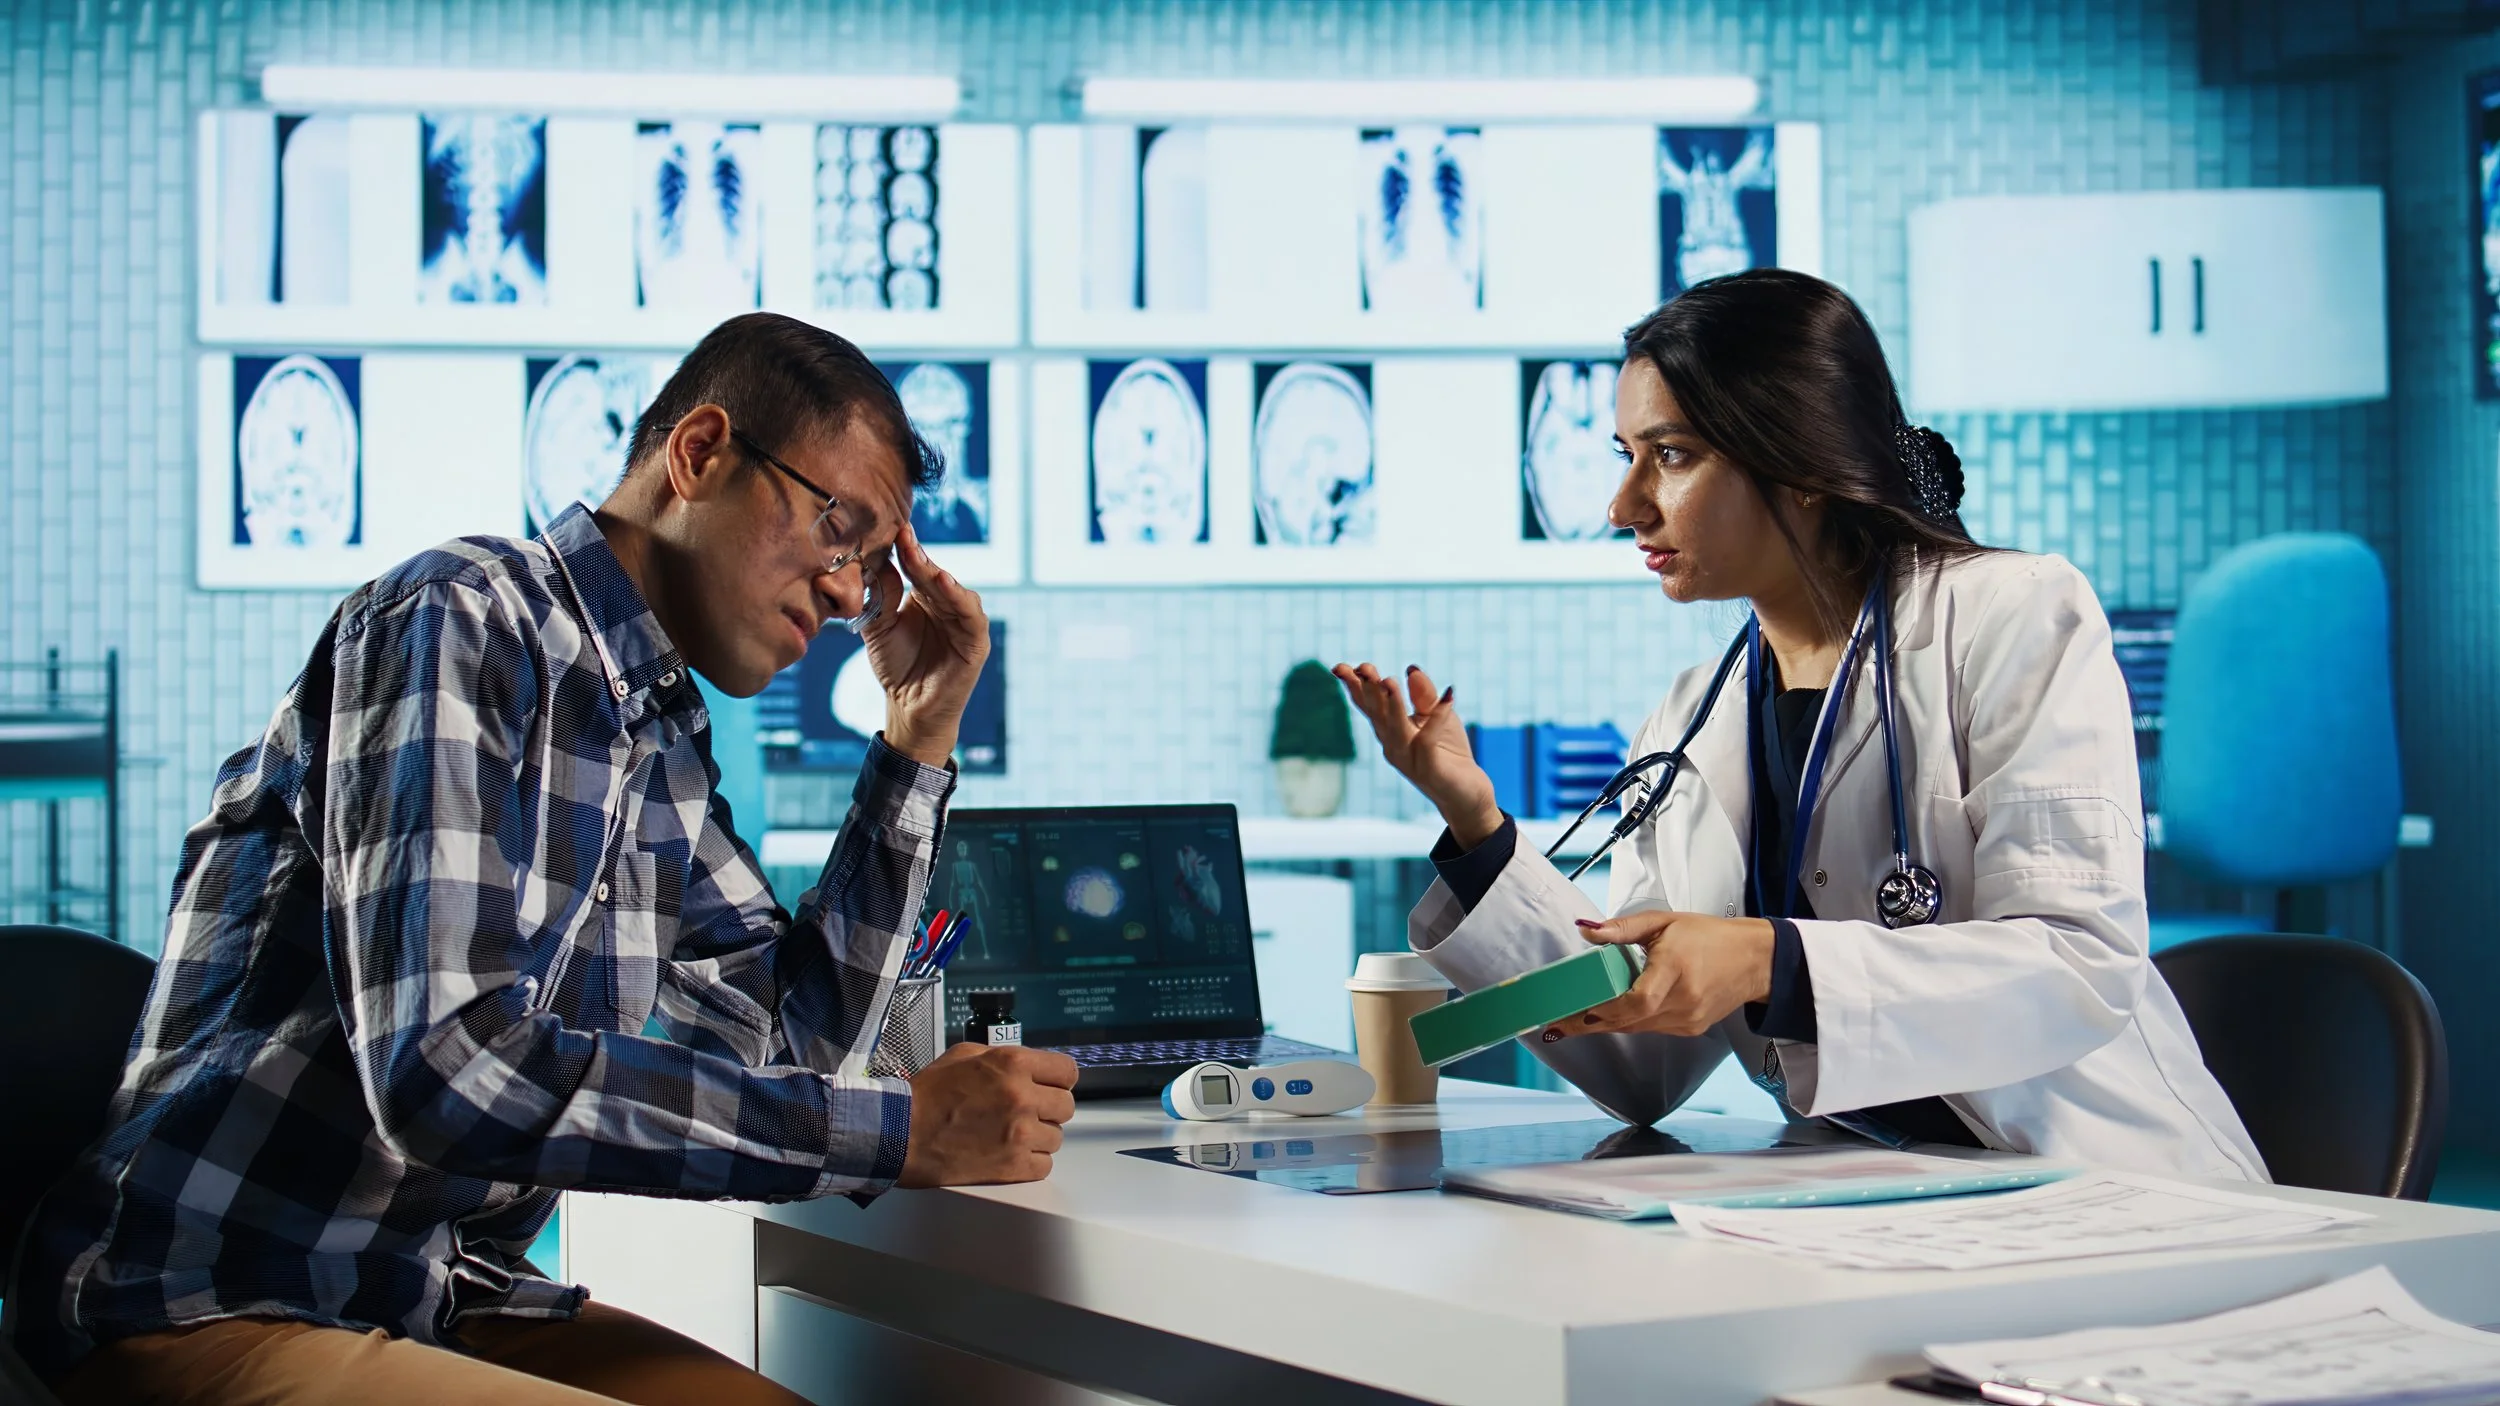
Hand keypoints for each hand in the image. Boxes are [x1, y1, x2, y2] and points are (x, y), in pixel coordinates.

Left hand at [861, 524, 989, 767]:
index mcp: (923, 596)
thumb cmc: (895, 666)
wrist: (909, 706)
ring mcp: (963, 621)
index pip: (915, 567)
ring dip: (939, 574)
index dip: (906, 549)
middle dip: (919, 556)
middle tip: (903, 537)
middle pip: (934, 574)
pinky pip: (972, 616)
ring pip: (955, 591)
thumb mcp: (878, 627)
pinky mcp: (976, 641)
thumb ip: (879, 597)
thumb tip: (877, 562)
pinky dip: (961, 599)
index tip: (893, 529)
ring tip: (921, 561)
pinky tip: (946, 585)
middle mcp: (946, 604)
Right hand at [897, 1043, 1079, 1187]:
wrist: (900, 1133)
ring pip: (1057, 1137)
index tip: (1049, 1087)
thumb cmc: (927, 1094)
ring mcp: (1020, 1133)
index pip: (1068, 1071)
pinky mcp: (1013, 1166)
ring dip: (1038, 1137)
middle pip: (1066, 1106)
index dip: (1058, 1080)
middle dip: (1048, 1109)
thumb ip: (1001, 1057)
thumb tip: (1028, 1067)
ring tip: (1010, 1135)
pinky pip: (1045, 1165)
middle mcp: (1022, 1097)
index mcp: (1012, 1064)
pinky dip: (1030, 1162)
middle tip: (1025, 1113)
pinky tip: (1009, 1154)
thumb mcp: (963, 1055)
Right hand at [1331, 662, 1501, 846]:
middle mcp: (1391, 745)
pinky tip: (1449, 695)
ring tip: (1388, 680)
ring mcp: (1407, 758)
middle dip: (1369, 690)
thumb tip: (1411, 668)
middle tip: (1363, 668)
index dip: (1354, 686)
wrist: (1466, 793)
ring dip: (1392, 703)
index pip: (1367, 706)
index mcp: (1388, 730)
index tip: (1343, 667)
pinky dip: (1438, 716)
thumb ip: (1423, 694)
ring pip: (1396, 727)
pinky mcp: (1428, 768)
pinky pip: (1429, 739)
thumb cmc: (1447, 751)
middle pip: (1376, 714)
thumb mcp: (1436, 715)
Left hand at [1540, 912, 1776, 1040]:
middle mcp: (1683, 1000)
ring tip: (1576, 1021)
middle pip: (1629, 1021)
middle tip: (1558, 1025)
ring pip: (1638, 1028)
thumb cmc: (1709, 936)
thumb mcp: (1664, 922)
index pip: (1636, 1001)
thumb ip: (1623, 929)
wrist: (1755, 960)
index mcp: (1675, 969)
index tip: (1576, 1012)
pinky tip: (1613, 1015)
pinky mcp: (1691, 1028)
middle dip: (1591, 1024)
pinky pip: (1652, 1028)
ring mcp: (1688, 1019)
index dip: (1604, 1010)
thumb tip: (1586, 931)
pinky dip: (1631, 1021)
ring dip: (1607, 1025)